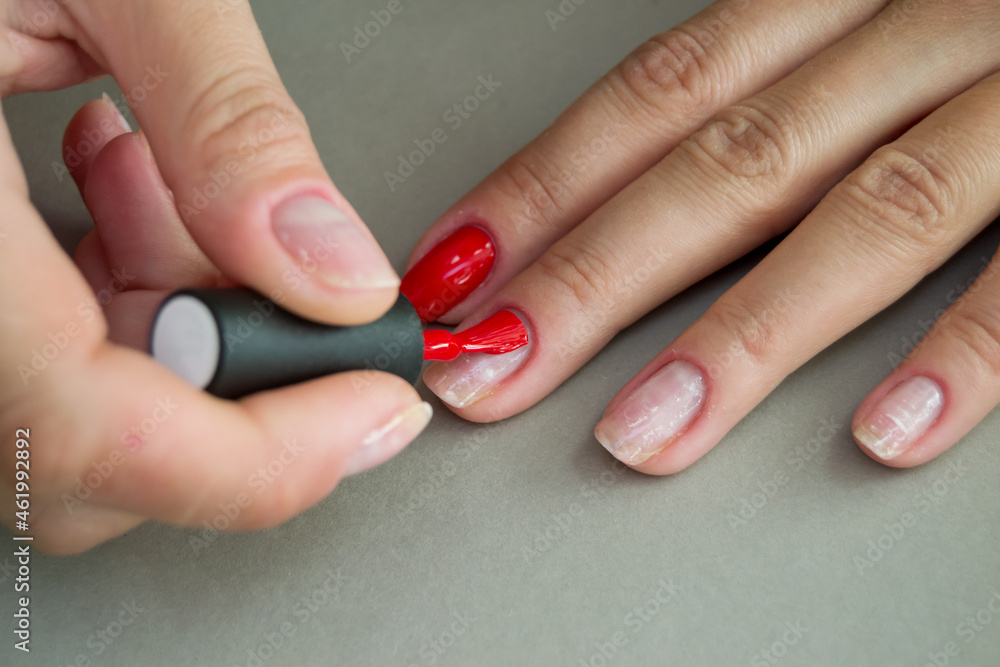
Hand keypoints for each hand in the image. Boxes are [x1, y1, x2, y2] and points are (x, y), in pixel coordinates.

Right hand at [0, 0, 430, 552]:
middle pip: (92, 456)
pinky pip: (35, 353)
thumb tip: (336, 276)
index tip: (372, 412)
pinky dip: (110, 291)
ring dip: (166, 313)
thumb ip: (228, 125)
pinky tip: (115, 185)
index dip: (262, 459)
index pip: (94, 435)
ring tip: (159, 171)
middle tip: (271, 257)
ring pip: (67, 410)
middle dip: (226, 369)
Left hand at [404, 0, 999, 471]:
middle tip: (495, 370)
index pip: (660, 93)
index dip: (548, 184)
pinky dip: (975, 349)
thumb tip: (640, 184)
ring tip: (644, 431)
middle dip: (596, 277)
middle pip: (729, 164)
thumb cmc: (992, 3)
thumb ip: (771, 80)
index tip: (460, 269)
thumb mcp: (877, 5)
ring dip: (746, 336)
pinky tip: (889, 428)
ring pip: (868, 214)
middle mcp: (924, 23)